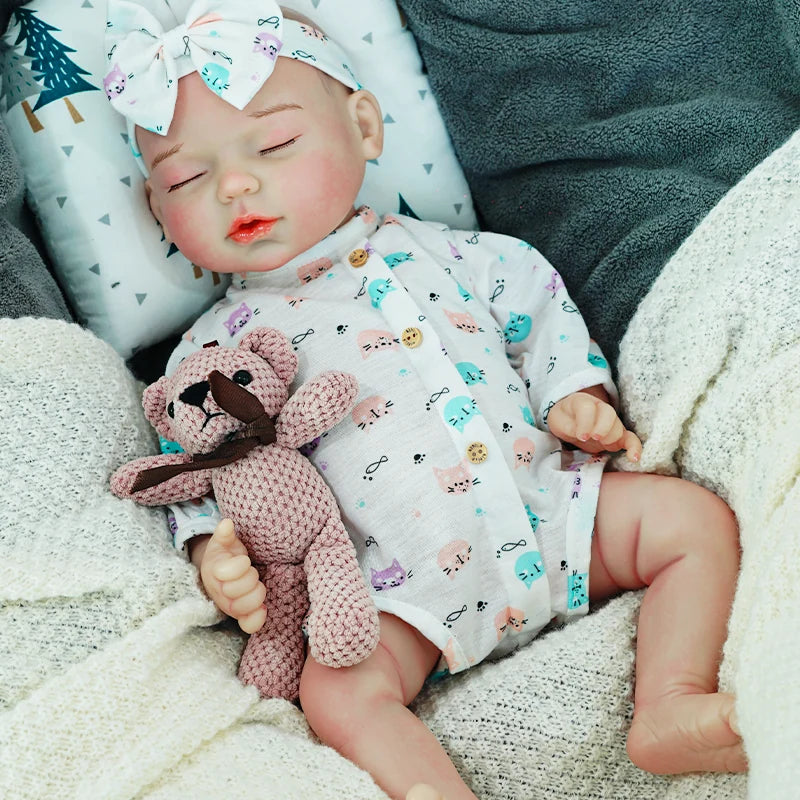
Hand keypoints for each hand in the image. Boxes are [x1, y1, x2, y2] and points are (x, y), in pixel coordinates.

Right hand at [198, 519, 266, 633]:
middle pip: (235, 591)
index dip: (239, 566)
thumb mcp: (223, 543)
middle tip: (253, 573)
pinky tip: (263, 609)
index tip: (244, 560)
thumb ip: (224, 534)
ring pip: (242, 608)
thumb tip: (227, 523)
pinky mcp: (241, 616)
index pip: (225, 572)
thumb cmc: (225, 557)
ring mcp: (230, 605)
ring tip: (258, 586)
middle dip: (250, 579)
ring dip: (255, 596)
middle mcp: (220, 591)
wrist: (220, 577)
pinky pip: (247, 624)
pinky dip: (256, 620)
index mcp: (215, 571)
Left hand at [548, 391, 641, 461]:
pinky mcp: (618, 435)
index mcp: (582, 402)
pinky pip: (630, 439)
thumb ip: (567, 426)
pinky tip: (634, 458)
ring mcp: (611, 422)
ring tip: (602, 444)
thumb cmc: (564, 420)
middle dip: (602, 428)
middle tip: (593, 438)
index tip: (581, 436)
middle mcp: (600, 408)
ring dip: (612, 437)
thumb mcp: (558, 420)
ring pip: (619, 426)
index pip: (587, 408)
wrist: (571, 420)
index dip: (586, 422)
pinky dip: (634, 447)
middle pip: (609, 413)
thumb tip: (582, 435)